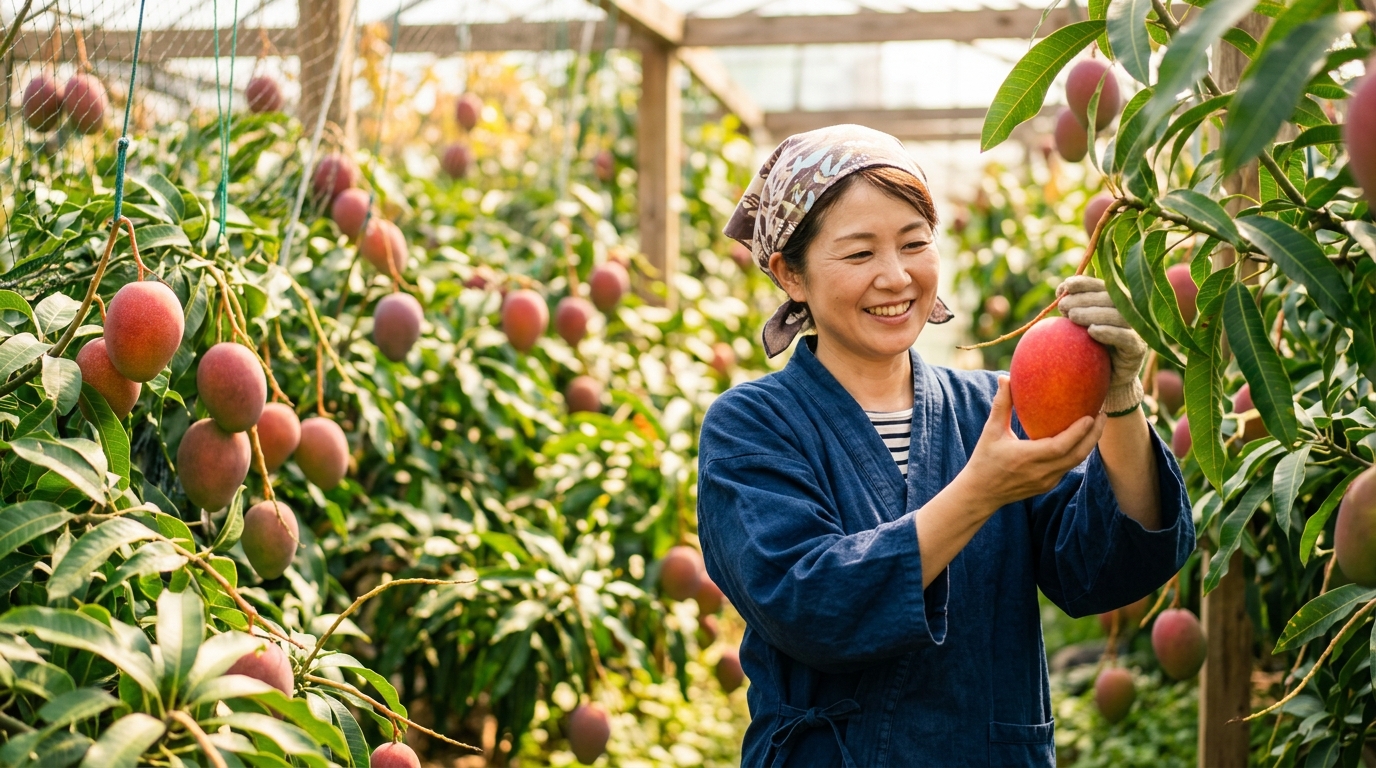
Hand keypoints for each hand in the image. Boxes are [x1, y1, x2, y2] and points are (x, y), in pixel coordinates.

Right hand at [958, 376, 1105, 509]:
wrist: (981, 493)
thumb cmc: (984, 460)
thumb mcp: (990, 432)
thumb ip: (1001, 405)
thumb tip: (1006, 377)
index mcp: (1026, 458)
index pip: (1060, 447)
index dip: (1078, 433)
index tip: (1090, 415)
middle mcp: (1040, 472)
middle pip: (1076, 455)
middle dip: (1093, 435)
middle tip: (1103, 414)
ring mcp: (1046, 481)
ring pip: (1075, 462)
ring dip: (1088, 443)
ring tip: (1096, 423)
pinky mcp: (1048, 485)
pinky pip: (1068, 467)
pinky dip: (1077, 452)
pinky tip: (1081, 438)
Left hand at [1056, 276, 1147, 414]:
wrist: (1103, 381)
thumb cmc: (1087, 350)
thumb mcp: (1077, 327)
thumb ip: (1072, 308)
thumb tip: (1060, 291)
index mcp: (1116, 302)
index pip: (1101, 286)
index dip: (1084, 283)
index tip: (1064, 286)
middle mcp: (1129, 312)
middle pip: (1110, 298)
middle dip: (1084, 299)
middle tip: (1063, 306)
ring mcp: (1136, 330)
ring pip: (1118, 315)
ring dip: (1093, 313)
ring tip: (1072, 316)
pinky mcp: (1137, 348)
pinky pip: (1126, 337)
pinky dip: (1108, 332)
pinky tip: (1092, 331)